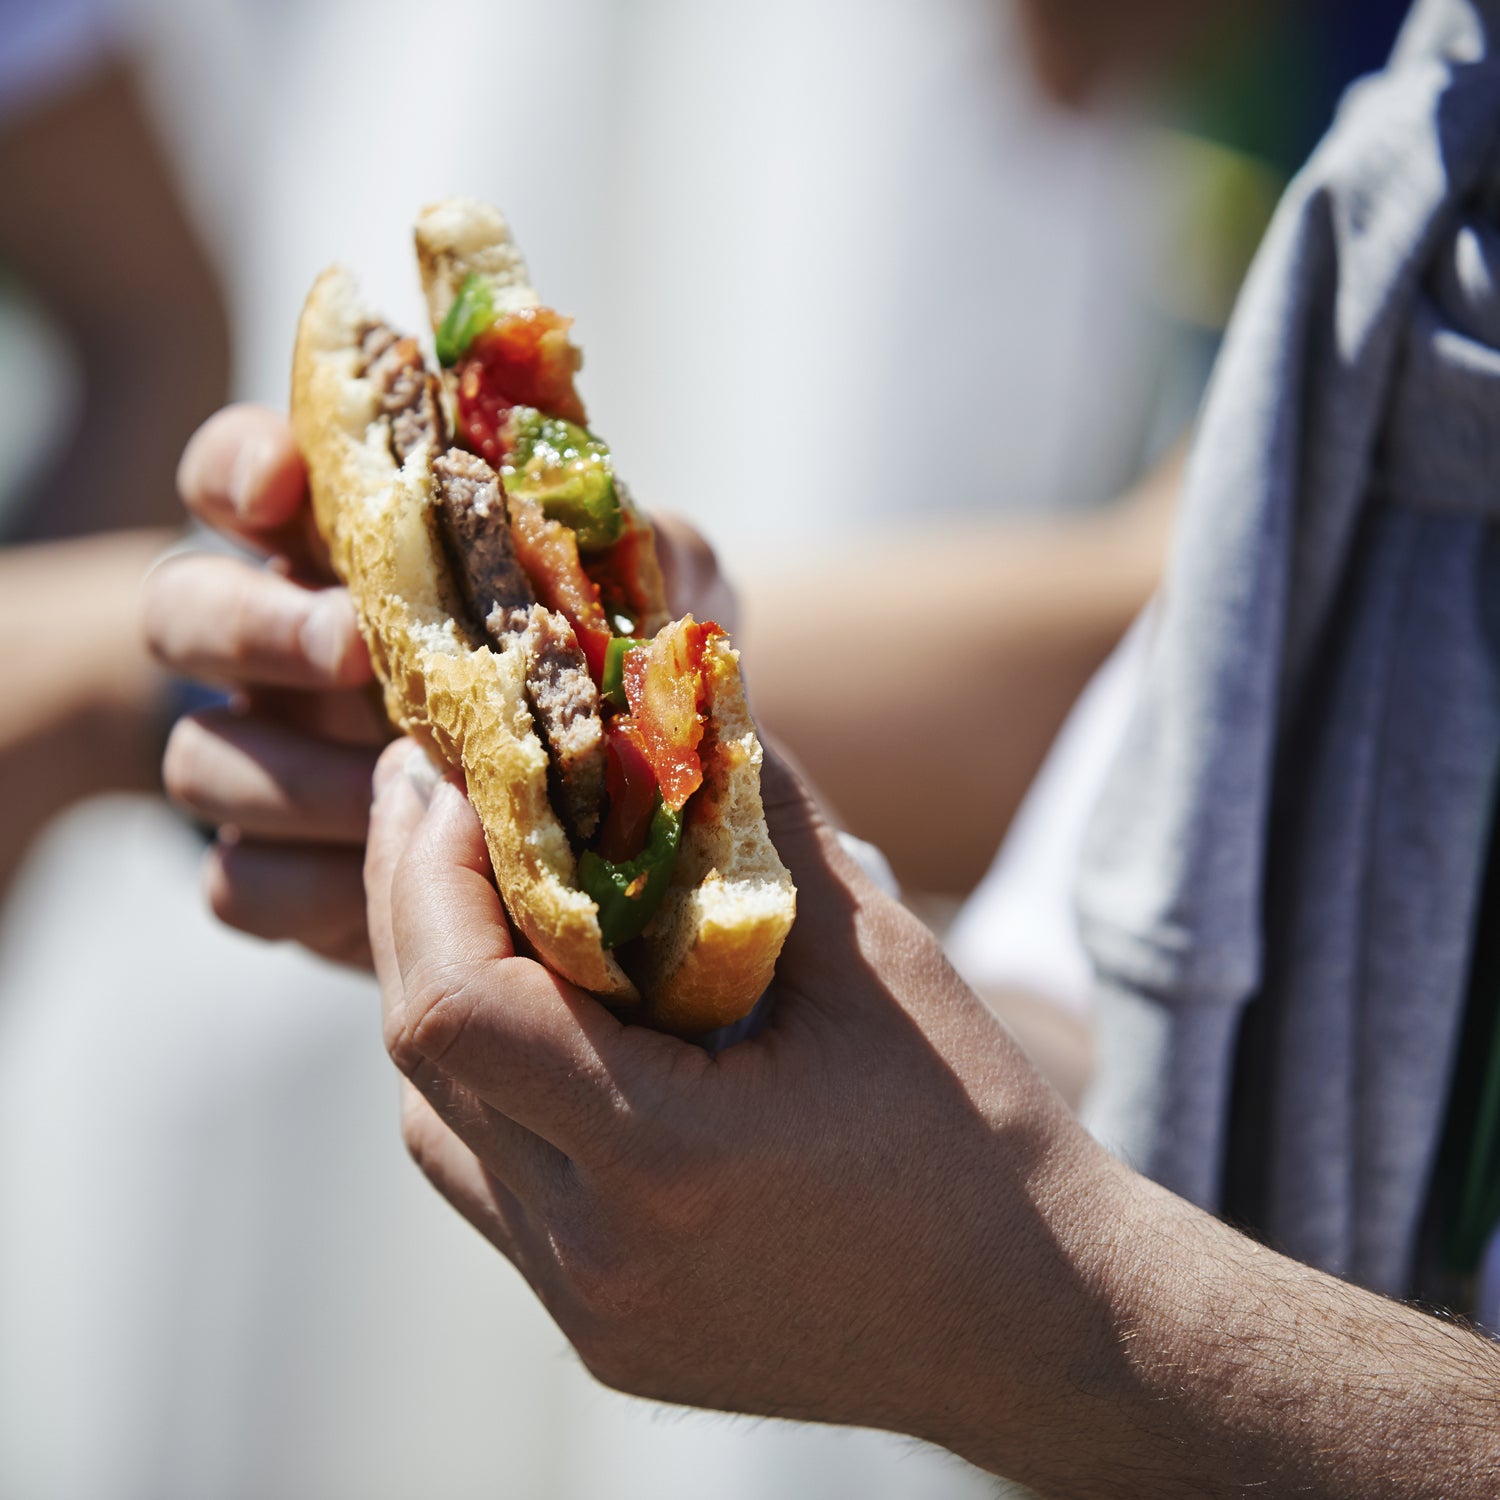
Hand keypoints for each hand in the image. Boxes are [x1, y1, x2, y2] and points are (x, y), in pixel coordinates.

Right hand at [146, 405, 739, 968]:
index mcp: (353, 555)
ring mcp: (275, 761)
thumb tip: (625, 535)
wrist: (630, 829)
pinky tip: (402, 875)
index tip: (289, 482)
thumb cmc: (625, 677)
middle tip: (359, 649)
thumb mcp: (652, 601)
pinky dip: (311, 883)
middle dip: (256, 624)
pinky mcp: (290, 872)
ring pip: (199, 757)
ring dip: (296, 772)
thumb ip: (638, 554)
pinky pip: (241, 881)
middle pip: (184, 609)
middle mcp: (286, 648)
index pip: (241, 477)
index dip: (241, 470)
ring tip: (414, 785)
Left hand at [364, 733, 1115, 1481]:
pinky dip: (484, 1076)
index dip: (429, 873)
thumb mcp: (880, 959)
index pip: (457, 1007)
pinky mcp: (602, 1326)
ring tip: (473, 887)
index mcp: (666, 1161)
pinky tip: (533, 1008)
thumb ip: (767, 821)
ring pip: (436, 1124)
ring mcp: (589, 1306)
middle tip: (436, 794)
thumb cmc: (978, 1137)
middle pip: (423, 1054)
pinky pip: (488, 1182)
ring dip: (437, 989)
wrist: (1031, 1324)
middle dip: (411, 901)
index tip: (464, 778)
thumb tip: (696, 705)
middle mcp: (596, 1253)